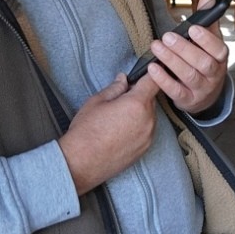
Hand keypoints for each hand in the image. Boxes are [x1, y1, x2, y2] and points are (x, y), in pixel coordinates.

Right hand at [59, 74, 162, 194]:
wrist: (81, 162)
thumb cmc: (86, 132)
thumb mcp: (97, 101)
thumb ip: (115, 88)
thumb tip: (123, 79)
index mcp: (137, 104)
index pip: (153, 82)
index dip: (151, 74)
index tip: (148, 71)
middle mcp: (148, 120)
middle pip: (151, 99)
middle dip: (139, 95)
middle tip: (120, 99)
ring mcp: (148, 136)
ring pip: (150, 115)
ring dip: (139, 112)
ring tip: (118, 118)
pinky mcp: (145, 148)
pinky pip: (147, 130)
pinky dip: (139, 127)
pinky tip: (121, 130)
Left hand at [139, 0, 230, 113]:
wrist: (205, 94)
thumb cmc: (205, 61)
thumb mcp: (209, 42)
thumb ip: (207, 20)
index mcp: (220, 58)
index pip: (219, 49)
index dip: (206, 40)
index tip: (192, 28)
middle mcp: (214, 74)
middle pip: (203, 63)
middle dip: (184, 49)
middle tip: (167, 37)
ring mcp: (202, 89)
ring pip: (189, 76)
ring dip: (172, 61)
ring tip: (156, 47)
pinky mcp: (188, 100)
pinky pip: (176, 91)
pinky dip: (163, 80)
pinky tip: (152, 68)